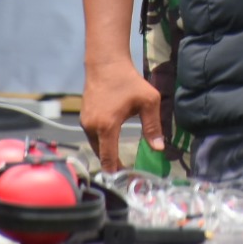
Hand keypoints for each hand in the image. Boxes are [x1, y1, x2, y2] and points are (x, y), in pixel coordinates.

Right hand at [80, 58, 161, 172]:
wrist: (106, 63)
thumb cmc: (128, 81)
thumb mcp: (148, 101)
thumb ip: (153, 126)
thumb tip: (159, 148)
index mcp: (107, 126)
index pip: (108, 158)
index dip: (115, 171)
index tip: (123, 180)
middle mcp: (92, 127)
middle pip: (101, 154)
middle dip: (112, 163)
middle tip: (125, 170)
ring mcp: (85, 122)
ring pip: (95, 145)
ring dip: (106, 152)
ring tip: (119, 159)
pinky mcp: (83, 117)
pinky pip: (92, 136)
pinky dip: (101, 141)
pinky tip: (111, 140)